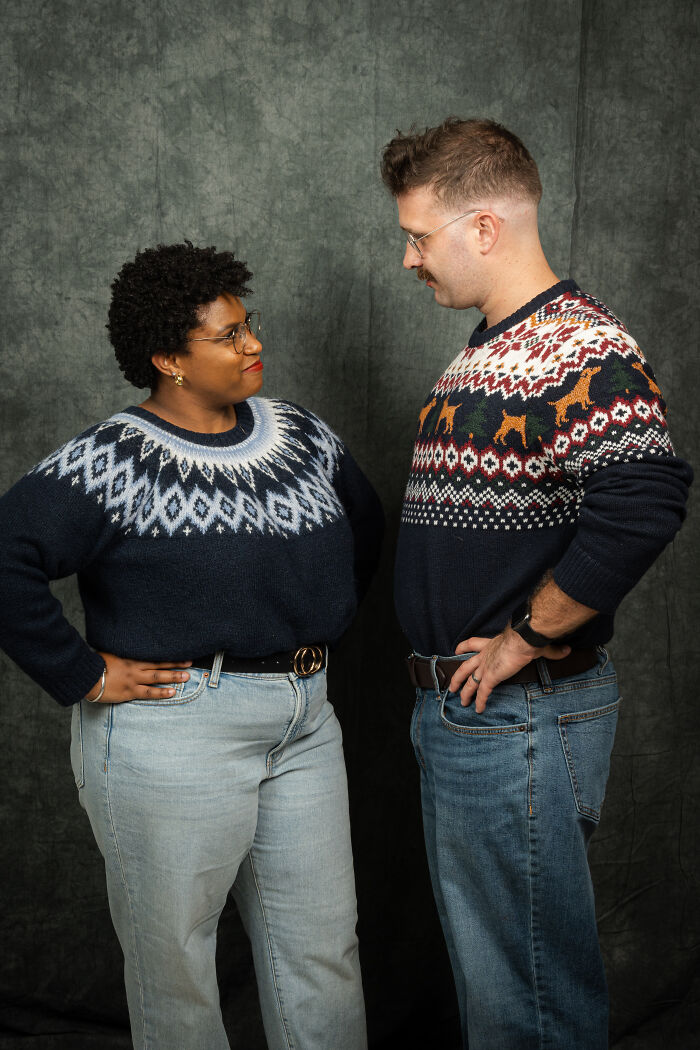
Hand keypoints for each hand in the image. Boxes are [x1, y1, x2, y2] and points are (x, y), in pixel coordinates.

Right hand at [85, 652, 192, 703]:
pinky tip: (172, 693)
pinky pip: (148, 693)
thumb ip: (123, 654)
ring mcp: (133, 680)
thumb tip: (129, 650)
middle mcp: (135, 668)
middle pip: (159, 666)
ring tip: (186, 677)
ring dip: (173, 677)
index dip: (168, 656)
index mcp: (131, 658)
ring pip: (157, 678)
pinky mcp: (130, 692)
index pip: (154, 656)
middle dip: (175, 665)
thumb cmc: (96, 665)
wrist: (86, 677)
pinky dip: (161, 693)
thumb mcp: (111, 655)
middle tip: (190, 664)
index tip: (179, 654)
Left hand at [448, 630, 570, 712]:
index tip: (457, 650)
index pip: (472, 644)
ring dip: (465, 692)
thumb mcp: (536, 644)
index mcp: (492, 644)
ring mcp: (486, 666)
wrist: (524, 638)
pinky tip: (478, 709)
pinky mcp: (491, 677)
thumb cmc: (528, 637)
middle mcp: (485, 655)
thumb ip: (551, 650)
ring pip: (470, 682)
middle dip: (458, 677)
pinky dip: (480, 702)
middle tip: (452, 686)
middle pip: (465, 666)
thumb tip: (566, 651)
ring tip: (461, 701)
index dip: (463, 647)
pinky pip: (482, 692)